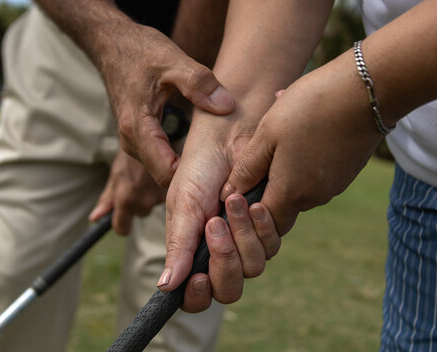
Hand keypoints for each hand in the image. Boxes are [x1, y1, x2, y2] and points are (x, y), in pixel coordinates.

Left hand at [89, 149, 165, 234]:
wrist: (149, 137)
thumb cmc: (130, 156)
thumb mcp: (116, 176)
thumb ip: (107, 199)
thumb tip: (95, 218)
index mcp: (126, 200)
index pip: (122, 228)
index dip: (121, 224)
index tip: (121, 219)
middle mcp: (145, 202)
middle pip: (140, 213)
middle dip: (137, 202)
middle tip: (136, 182)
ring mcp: (161, 197)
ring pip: (152, 204)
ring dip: (150, 194)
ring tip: (147, 176)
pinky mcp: (172, 190)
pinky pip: (164, 196)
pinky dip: (160, 188)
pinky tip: (158, 175)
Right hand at [98, 24, 233, 186]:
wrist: (111, 43)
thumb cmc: (138, 50)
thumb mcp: (172, 60)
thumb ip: (199, 83)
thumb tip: (226, 106)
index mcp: (137, 127)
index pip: (165, 173)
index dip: (192, 180)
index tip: (219, 175)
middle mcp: (131, 140)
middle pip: (164, 176)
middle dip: (192, 178)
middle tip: (225, 173)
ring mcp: (132, 140)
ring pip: (161, 168)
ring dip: (186, 168)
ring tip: (217, 162)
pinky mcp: (138, 136)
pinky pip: (159, 157)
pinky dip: (178, 157)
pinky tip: (200, 150)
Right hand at [157, 98, 282, 309]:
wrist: (230, 139)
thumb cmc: (199, 169)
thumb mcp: (183, 206)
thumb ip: (178, 246)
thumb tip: (164, 288)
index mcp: (192, 252)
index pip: (196, 296)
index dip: (198, 297)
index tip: (199, 279)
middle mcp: (220, 253)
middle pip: (228, 289)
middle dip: (223, 261)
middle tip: (214, 225)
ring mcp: (246, 242)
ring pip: (252, 268)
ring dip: (241, 235)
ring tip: (232, 200)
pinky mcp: (268, 228)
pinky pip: (272, 245)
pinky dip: (261, 225)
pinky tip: (252, 202)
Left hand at [221, 49, 383, 235]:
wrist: (368, 90)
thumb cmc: (311, 107)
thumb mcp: (268, 133)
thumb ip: (247, 168)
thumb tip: (229, 193)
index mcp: (292, 193)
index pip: (265, 221)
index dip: (249, 210)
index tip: (241, 184)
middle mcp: (315, 197)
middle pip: (282, 204)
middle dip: (267, 183)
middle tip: (262, 149)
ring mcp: (335, 185)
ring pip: (299, 185)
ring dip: (286, 165)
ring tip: (282, 130)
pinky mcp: (347, 171)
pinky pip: (317, 172)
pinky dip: (304, 157)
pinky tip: (303, 127)